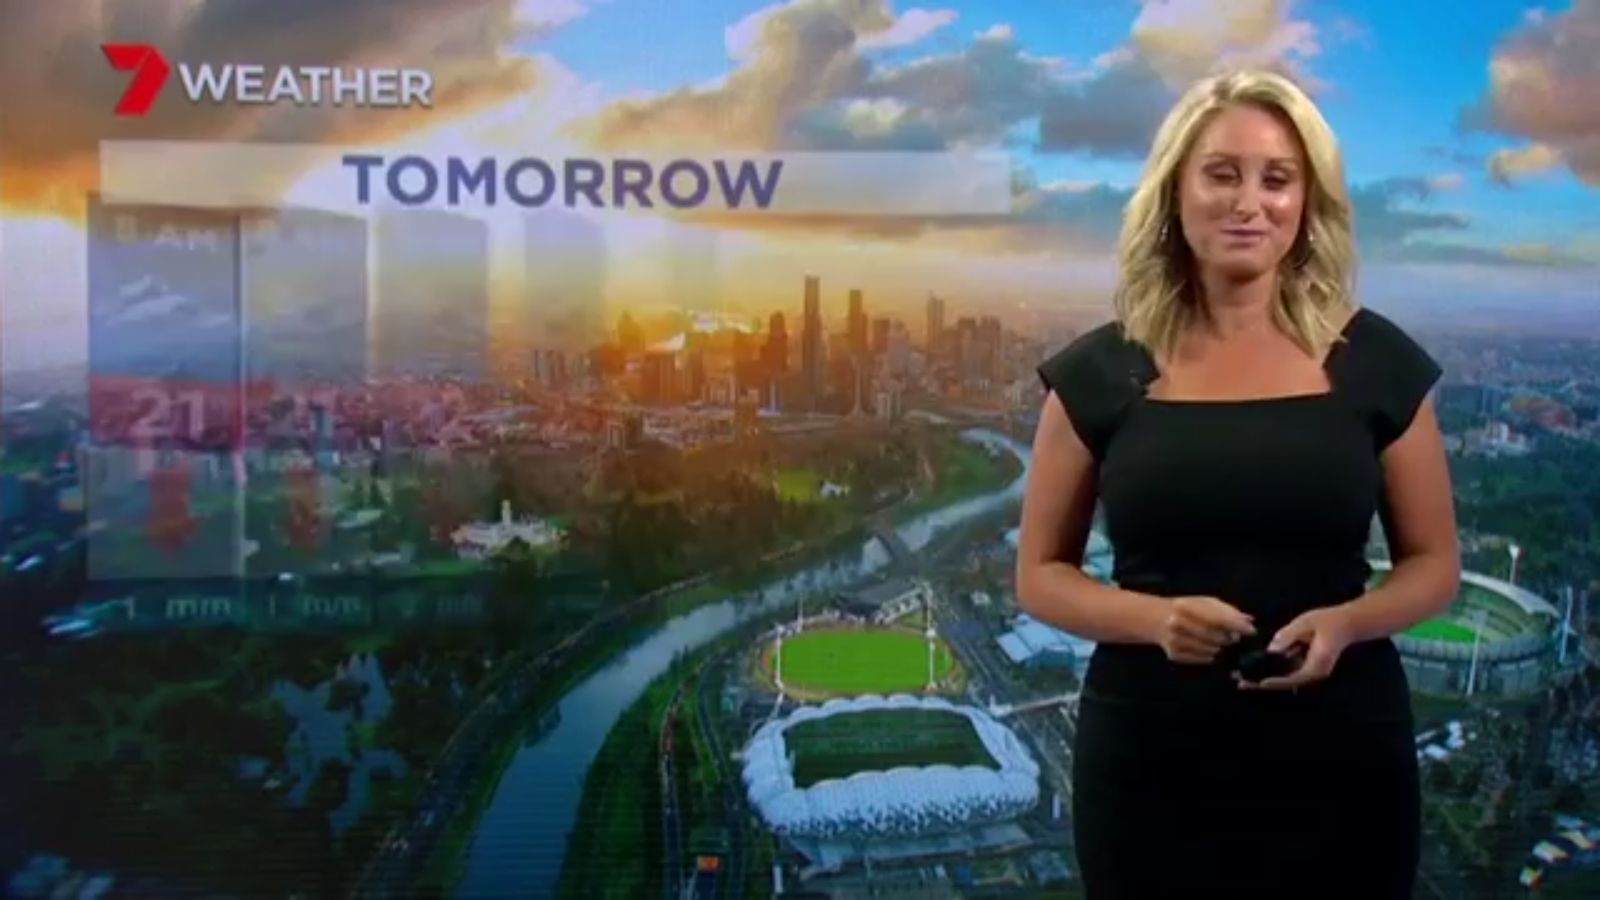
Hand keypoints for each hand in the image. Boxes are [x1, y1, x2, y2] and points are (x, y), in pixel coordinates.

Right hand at [1155, 596, 1255, 664]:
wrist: (1159, 619)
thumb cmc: (1189, 609)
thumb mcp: (1207, 603)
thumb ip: (1228, 611)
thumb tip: (1249, 621)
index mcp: (1186, 605)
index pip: (1216, 617)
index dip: (1236, 625)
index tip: (1250, 631)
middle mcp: (1177, 623)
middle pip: (1214, 636)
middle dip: (1228, 638)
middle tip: (1233, 637)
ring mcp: (1175, 640)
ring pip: (1210, 650)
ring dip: (1220, 648)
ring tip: (1219, 641)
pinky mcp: (1174, 655)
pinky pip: (1202, 659)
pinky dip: (1210, 656)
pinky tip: (1209, 648)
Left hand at [1237, 605, 1355, 690]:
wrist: (1348, 624)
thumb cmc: (1328, 621)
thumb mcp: (1307, 622)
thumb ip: (1288, 635)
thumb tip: (1271, 649)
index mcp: (1316, 664)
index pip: (1293, 677)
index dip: (1275, 681)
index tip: (1259, 682)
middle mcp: (1314, 673)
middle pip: (1286, 683)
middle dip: (1264, 684)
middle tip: (1241, 683)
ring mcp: (1311, 672)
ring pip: (1286, 680)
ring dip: (1265, 679)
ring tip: (1243, 679)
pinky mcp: (1307, 668)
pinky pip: (1288, 674)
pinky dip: (1273, 673)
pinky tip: (1256, 671)